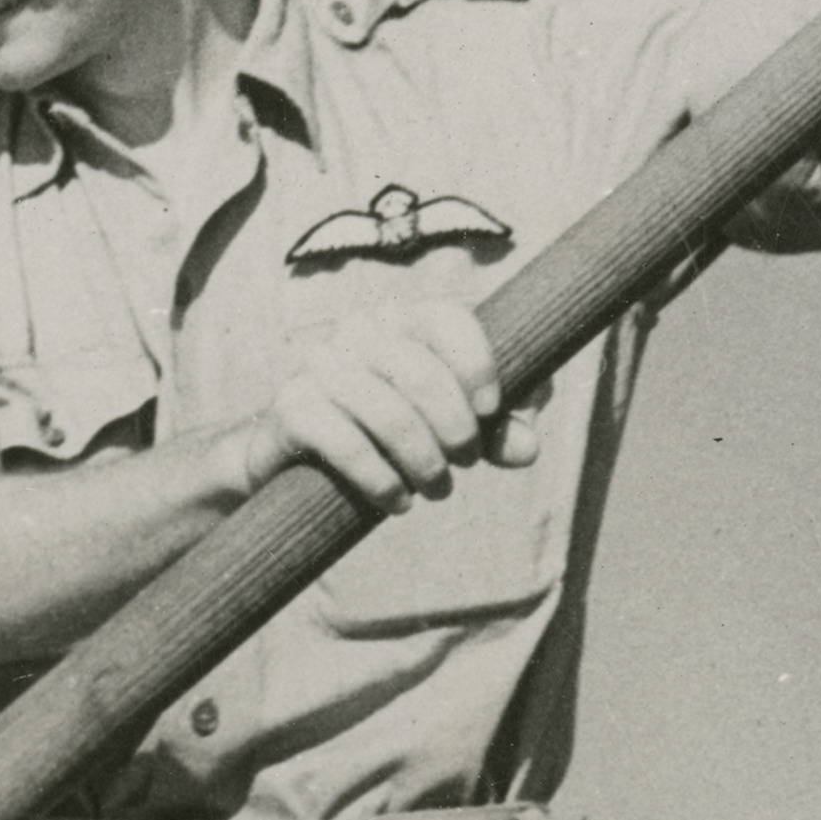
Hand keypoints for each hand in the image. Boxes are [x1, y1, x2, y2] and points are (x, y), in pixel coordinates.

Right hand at [260, 287, 536, 515]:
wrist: (296, 460)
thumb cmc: (388, 435)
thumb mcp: (452, 430)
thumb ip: (496, 432)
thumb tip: (528, 449)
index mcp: (402, 319)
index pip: (447, 318)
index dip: (477, 364)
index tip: (492, 412)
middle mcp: (358, 330)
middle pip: (421, 373)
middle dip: (455, 429)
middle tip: (465, 465)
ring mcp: (319, 364)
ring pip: (388, 413)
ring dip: (423, 461)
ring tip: (436, 491)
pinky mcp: (292, 406)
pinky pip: (346, 443)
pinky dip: (381, 479)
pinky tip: (397, 502)